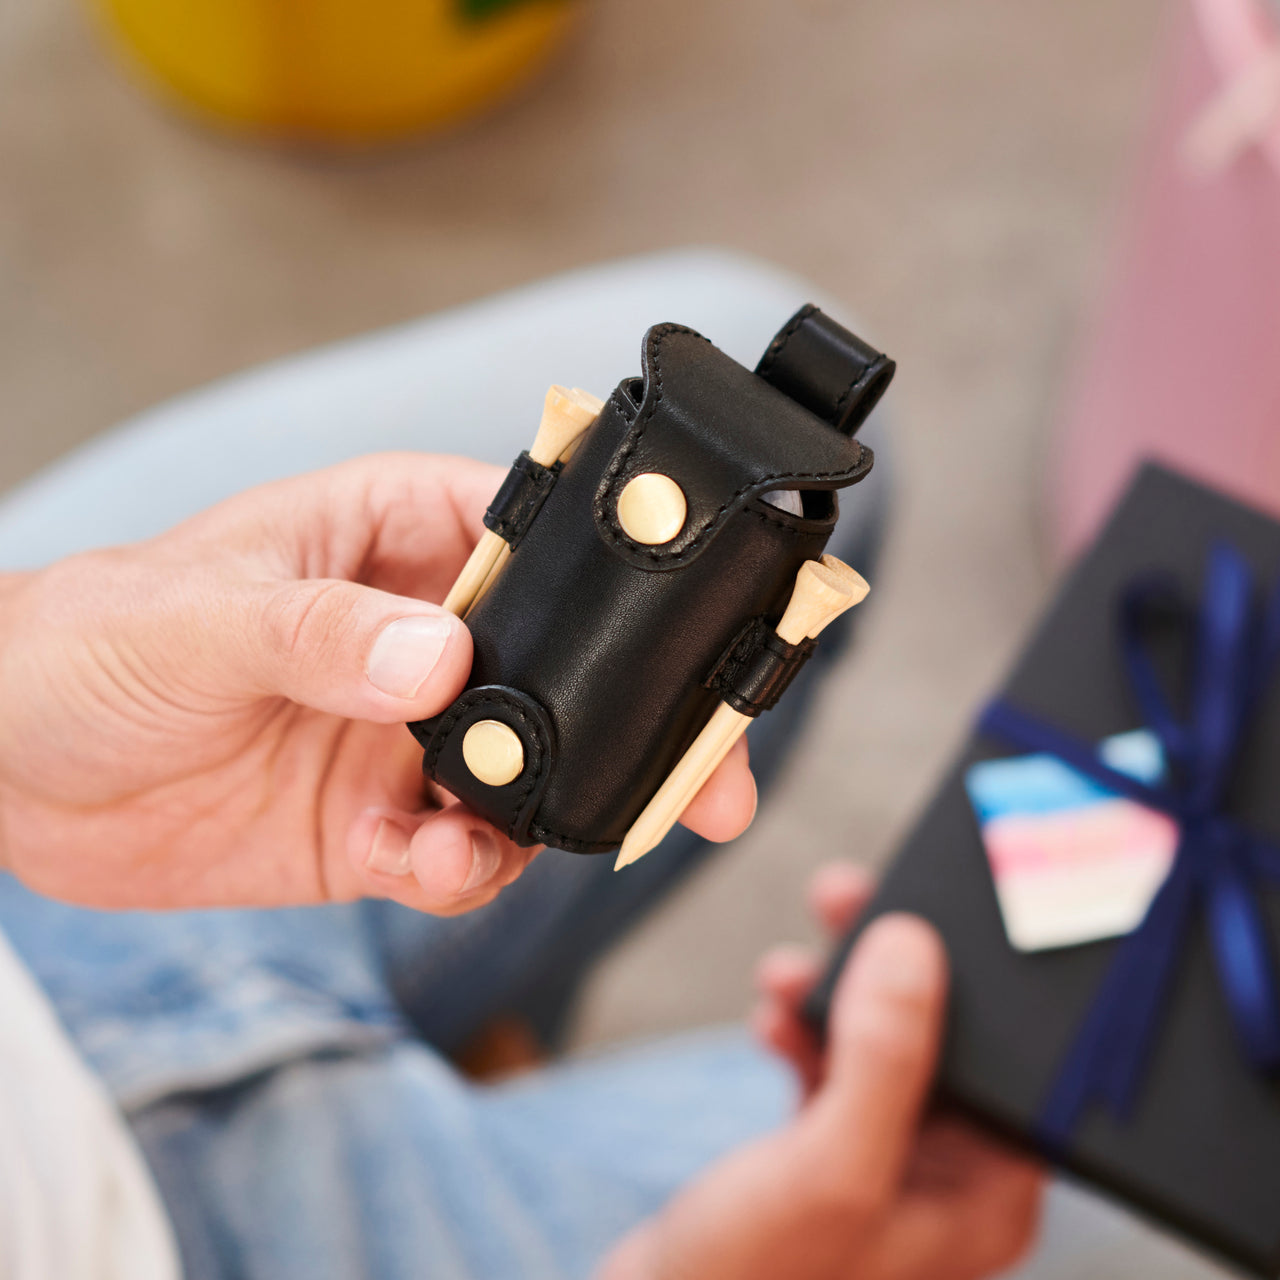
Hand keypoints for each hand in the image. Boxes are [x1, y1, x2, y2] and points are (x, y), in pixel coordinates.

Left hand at [0, 455, 755, 913]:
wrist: (6, 770)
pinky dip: (468, 869)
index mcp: (393, 538)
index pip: (536, 540)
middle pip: (567, 672)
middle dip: (635, 726)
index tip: (681, 631)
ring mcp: (405, 734)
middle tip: (701, 781)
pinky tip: (436, 866)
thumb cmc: (86, 642)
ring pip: (530, 773)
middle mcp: (422, 636)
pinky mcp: (374, 823)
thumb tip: (441, 659)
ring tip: (509, 835)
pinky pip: (458, 852)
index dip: (616, 583)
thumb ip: (319, 634)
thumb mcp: (197, 618)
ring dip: (551, 812)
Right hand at [600, 864, 1042, 1279]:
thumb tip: (911, 944)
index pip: (1011, 1063)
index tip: (936, 906)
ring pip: (877, 1042)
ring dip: (833, 995)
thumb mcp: (831, 1165)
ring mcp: (884, 1162)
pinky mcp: (827, 1152)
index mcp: (983, 1197)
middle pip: (938, 1037)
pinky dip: (800, 1031)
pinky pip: (830, 1065)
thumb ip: (884, 1056)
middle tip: (845, 898)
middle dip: (887, 968)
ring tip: (784, 972)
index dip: (979, 979)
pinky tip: (768, 1021)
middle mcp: (943, 1177)